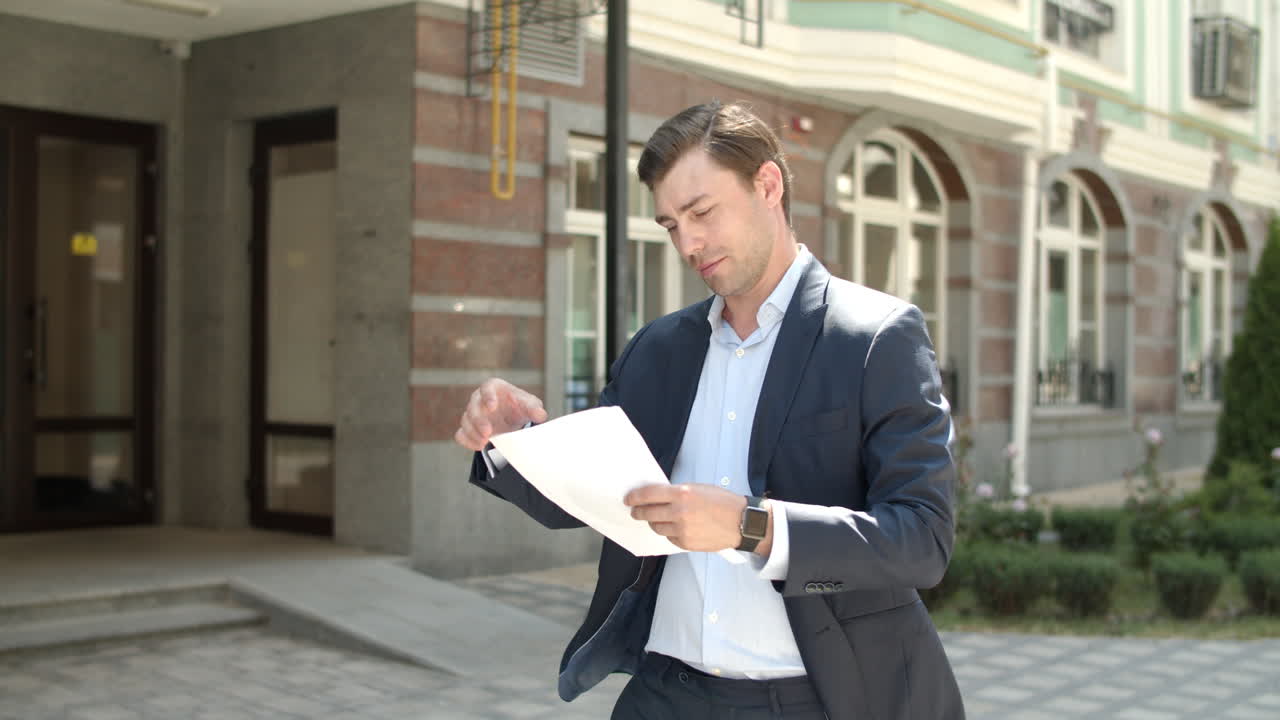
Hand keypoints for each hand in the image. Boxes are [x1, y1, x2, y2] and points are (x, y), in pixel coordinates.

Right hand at [454, 378, 547, 451]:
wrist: (513, 419)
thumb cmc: (519, 406)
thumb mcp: (530, 405)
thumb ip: (534, 408)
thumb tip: (540, 415)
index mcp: (493, 388)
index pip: (486, 387)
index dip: (488, 396)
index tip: (492, 406)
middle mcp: (479, 399)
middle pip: (473, 407)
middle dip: (479, 420)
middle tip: (488, 433)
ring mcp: (472, 414)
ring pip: (466, 421)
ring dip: (473, 432)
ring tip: (484, 442)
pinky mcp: (468, 429)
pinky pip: (461, 434)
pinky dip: (467, 441)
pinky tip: (478, 446)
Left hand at [624, 484, 748, 551]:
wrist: (741, 522)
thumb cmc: (722, 502)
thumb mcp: (699, 488)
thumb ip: (677, 492)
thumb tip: (656, 496)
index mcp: (682, 494)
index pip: (648, 494)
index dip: (634, 497)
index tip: (628, 499)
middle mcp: (680, 512)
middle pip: (647, 513)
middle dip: (638, 512)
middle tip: (635, 511)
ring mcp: (682, 530)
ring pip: (656, 527)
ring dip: (654, 522)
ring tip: (659, 518)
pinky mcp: (686, 543)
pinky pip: (669, 538)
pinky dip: (669, 533)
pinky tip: (676, 527)